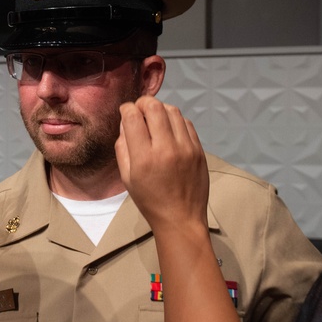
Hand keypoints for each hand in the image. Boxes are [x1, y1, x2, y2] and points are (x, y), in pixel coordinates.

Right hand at [115, 96, 207, 230]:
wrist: (180, 218)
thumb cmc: (150, 200)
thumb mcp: (127, 178)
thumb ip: (122, 147)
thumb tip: (125, 122)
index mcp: (144, 158)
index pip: (133, 117)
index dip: (127, 109)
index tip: (126, 112)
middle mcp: (166, 149)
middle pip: (154, 107)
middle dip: (143, 103)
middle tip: (139, 110)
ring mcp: (186, 148)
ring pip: (173, 111)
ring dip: (160, 109)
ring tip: (155, 118)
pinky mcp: (199, 150)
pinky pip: (186, 123)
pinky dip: (175, 120)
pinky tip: (169, 129)